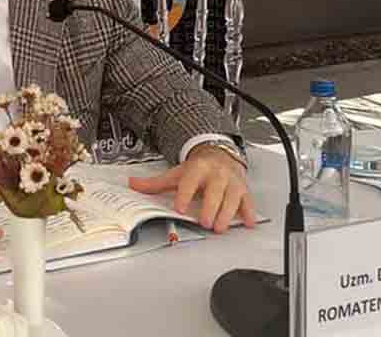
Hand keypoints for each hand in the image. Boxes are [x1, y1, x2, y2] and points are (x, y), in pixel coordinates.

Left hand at [128, 145, 256, 232]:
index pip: (190, 181)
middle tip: (205, 221)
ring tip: (220, 227)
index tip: (179, 207)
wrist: (218, 154)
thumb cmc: (197, 168)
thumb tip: (133, 184)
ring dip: (227, 213)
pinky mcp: (243, 189)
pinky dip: (248, 212)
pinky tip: (247, 222)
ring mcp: (231, 181)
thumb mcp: (176, 173)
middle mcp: (216, 173)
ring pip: (232, 197)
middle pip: (215, 190)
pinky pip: (247, 201)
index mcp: (197, 168)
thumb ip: (155, 183)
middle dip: (210, 206)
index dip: (184, 194)